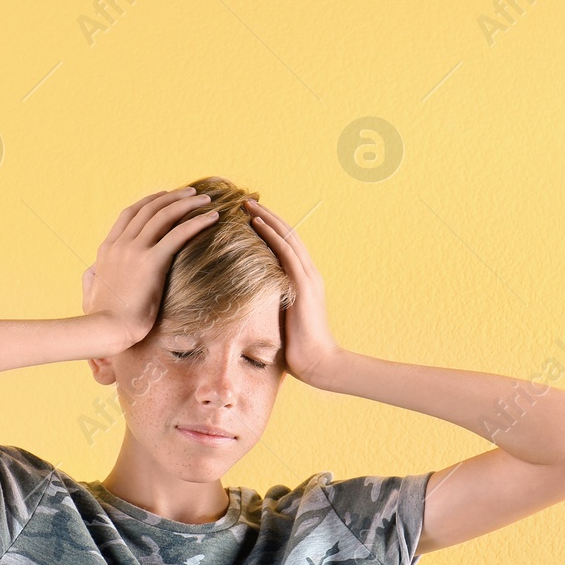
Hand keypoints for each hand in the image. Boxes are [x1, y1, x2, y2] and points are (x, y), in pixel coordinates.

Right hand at [83, 186, 220, 350]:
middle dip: (172, 197)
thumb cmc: (101, 319)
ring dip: (187, 203)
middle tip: (191, 193)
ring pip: (164, 215)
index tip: (164, 196)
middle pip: (149, 209)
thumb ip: (91, 277)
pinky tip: (212, 217)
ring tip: (205, 200)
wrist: (106, 329)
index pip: (129, 214)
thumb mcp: (89, 293)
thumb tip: (92, 271)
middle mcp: (120, 244)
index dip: (149, 202)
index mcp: (107, 249)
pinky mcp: (151, 262)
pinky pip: (178, 234)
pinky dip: (197, 222)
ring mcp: (135, 251)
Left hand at [244, 198, 341, 385]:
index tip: (250, 215)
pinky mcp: (303, 285)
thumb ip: (271, 304)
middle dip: (267, 215)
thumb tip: (248, 301)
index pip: (287, 246)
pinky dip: (271, 235)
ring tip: (247, 203)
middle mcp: (309, 273)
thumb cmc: (298, 350)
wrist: (320, 364)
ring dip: (266, 218)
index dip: (270, 228)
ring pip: (287, 237)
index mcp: (304, 281)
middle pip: (287, 234)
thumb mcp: (281, 320)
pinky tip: (256, 223)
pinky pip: (285, 252)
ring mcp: (308, 278)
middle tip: (245, 200)